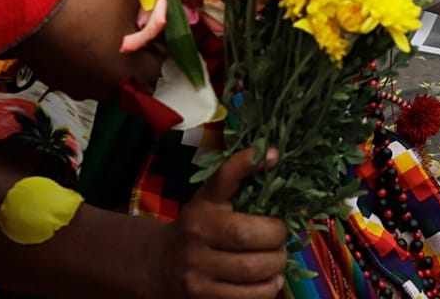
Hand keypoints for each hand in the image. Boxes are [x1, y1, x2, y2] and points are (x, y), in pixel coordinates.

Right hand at [10, 0, 163, 102]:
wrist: (33, 17)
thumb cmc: (88, 10)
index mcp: (129, 74)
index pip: (156, 67)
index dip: (156, 48)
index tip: (149, 34)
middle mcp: (106, 90)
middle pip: (131, 79)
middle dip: (133, 61)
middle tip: (128, 37)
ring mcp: (79, 89)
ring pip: (103, 80)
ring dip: (107, 65)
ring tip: (100, 40)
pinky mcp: (56, 84)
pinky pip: (79, 77)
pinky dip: (82, 64)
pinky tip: (77, 44)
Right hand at [153, 148, 288, 298]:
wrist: (159, 264)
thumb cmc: (198, 226)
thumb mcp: (211, 198)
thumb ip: (237, 178)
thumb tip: (273, 155)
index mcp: (202, 207)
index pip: (223, 180)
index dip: (247, 165)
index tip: (273, 156)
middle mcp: (196, 237)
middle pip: (249, 235)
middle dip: (277, 236)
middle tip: (280, 236)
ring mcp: (197, 271)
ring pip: (252, 269)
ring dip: (277, 264)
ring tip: (276, 258)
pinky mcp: (203, 297)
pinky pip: (248, 296)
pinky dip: (268, 288)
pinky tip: (269, 279)